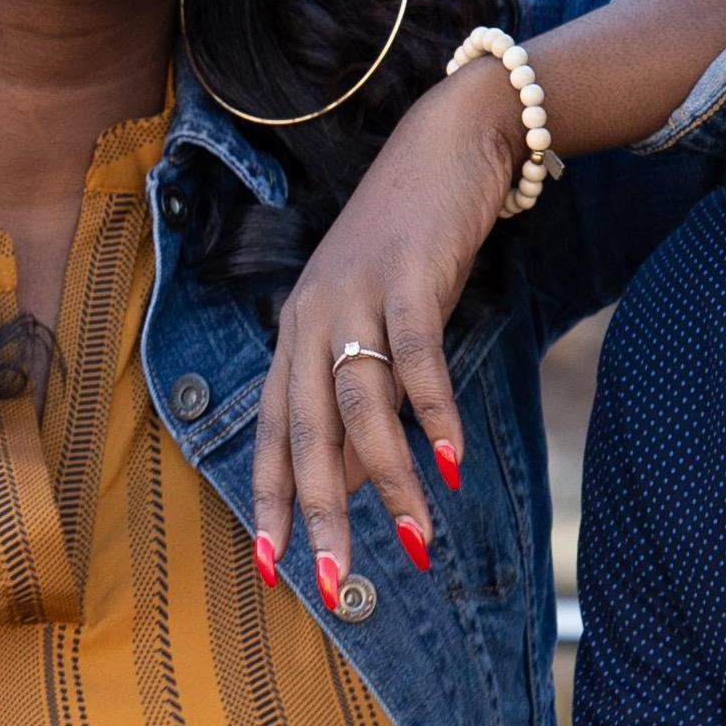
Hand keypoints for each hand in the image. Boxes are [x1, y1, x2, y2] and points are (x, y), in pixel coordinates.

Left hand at [240, 0, 725, 602]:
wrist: (450, 140)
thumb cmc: (412, 243)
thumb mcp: (374, 319)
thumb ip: (362, 392)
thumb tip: (362, 479)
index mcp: (295, 332)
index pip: (272, 432)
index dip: (272, 501)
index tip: (272, 570)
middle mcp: (311, 316)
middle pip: (304, 432)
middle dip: (318, 513)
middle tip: (332, 585)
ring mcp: (356, 293)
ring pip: (358, 404)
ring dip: (386, 480)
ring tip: (416, 541)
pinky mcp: (409, 275)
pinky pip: (415, 358)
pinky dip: (433, 413)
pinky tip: (453, 462)